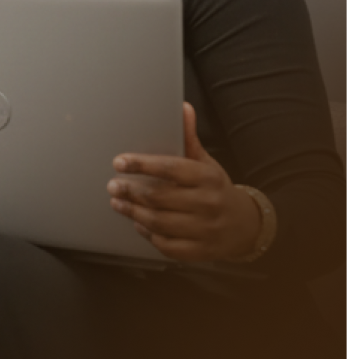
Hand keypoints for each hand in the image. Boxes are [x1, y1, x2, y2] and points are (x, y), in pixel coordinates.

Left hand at [107, 103, 261, 262]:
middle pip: (159, 197)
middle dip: (131, 191)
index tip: (119, 162)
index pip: (170, 168)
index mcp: (208, 177)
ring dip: (133, 212)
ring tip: (118, 202)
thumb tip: (183, 108)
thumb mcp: (206, 162)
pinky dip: (148, 234)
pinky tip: (138, 223)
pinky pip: (167, 245)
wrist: (245, 225)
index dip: (142, 165)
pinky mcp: (200, 251)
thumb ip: (189, 138)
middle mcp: (208, 203)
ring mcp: (205, 229)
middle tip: (113, 186)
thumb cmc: (217, 189)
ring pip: (159, 222)